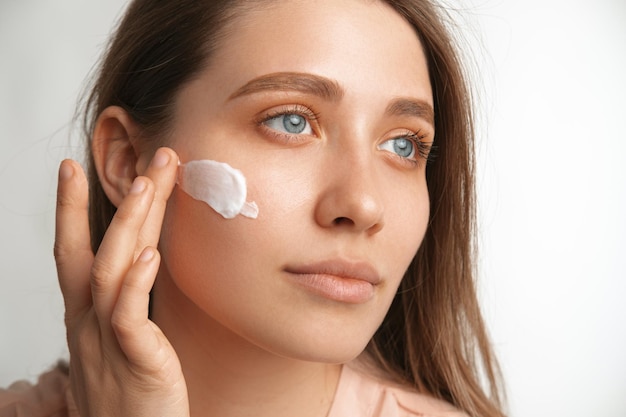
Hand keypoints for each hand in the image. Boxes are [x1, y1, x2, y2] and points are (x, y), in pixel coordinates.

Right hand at [54, 148, 188, 416]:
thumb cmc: (131, 395)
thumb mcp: (120, 342)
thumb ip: (126, 303)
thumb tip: (139, 266)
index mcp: (88, 316)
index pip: (78, 251)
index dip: (73, 209)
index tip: (75, 167)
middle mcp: (90, 322)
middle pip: (92, 249)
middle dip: (112, 200)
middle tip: (144, 156)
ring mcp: (107, 341)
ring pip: (111, 270)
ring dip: (130, 224)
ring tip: (149, 183)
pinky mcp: (135, 361)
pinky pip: (129, 317)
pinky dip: (137, 283)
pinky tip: (152, 254)